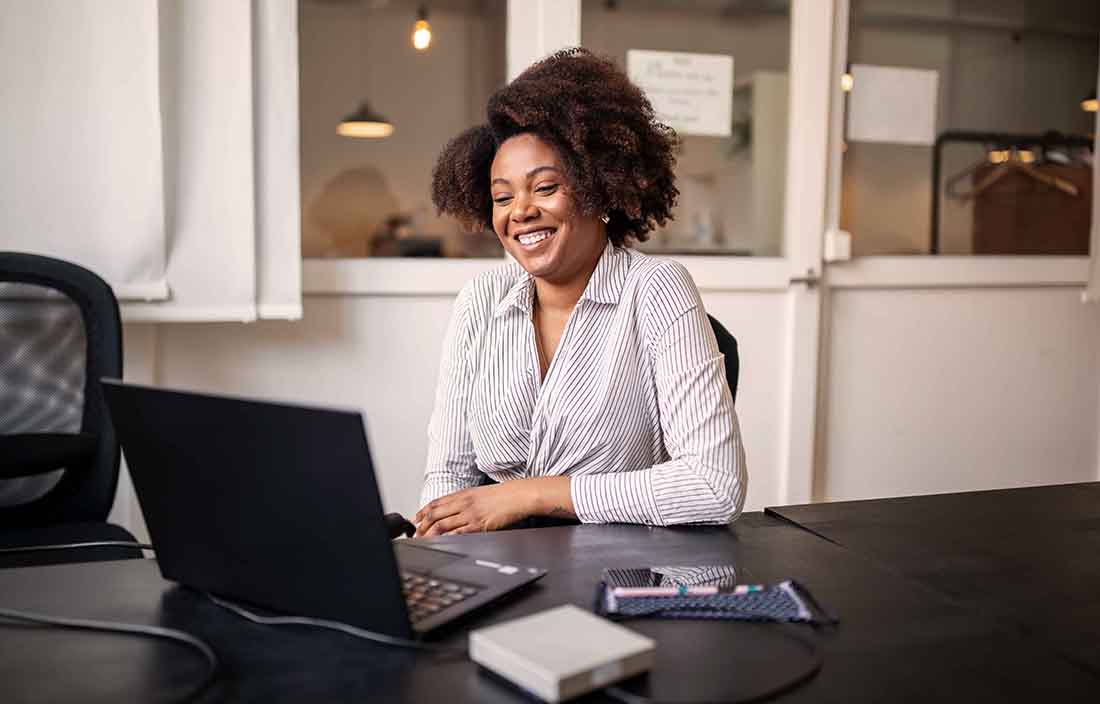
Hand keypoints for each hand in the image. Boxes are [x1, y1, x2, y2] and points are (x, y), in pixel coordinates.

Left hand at [414, 482, 535, 536]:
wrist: (518, 496)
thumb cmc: (503, 496)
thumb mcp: (480, 493)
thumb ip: (466, 500)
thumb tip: (454, 509)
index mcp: (463, 494)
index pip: (437, 502)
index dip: (423, 511)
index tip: (416, 518)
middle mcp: (463, 503)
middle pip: (435, 514)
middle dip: (422, 524)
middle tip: (416, 532)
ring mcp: (470, 514)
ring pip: (442, 524)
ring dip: (430, 533)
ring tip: (424, 540)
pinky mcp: (478, 525)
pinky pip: (458, 532)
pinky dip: (447, 538)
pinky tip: (441, 542)